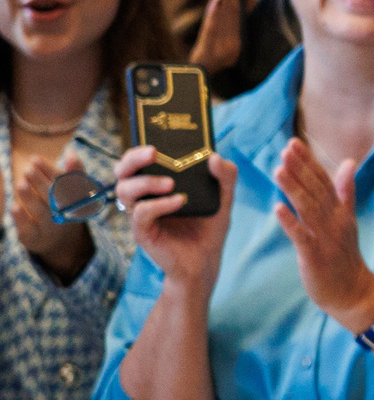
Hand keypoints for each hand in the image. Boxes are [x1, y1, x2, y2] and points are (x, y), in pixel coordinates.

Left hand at [12, 147, 93, 281]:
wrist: (58, 240)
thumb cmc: (62, 207)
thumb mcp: (71, 191)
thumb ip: (73, 173)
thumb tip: (70, 152)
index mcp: (76, 202)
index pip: (66, 185)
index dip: (50, 171)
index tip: (35, 159)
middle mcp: (65, 216)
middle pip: (54, 199)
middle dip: (41, 183)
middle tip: (28, 170)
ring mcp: (50, 228)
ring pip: (42, 213)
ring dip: (31, 199)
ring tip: (21, 184)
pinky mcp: (35, 239)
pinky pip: (29, 230)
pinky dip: (22, 219)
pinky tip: (15, 207)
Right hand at [116, 144, 235, 295]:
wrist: (206, 262)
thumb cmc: (209, 227)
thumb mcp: (223, 198)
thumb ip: (225, 177)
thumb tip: (216, 156)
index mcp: (157, 183)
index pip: (140, 159)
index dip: (141, 146)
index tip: (157, 138)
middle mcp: (144, 196)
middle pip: (123, 170)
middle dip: (133, 158)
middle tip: (154, 152)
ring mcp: (140, 213)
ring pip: (124, 190)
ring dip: (146, 182)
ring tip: (170, 183)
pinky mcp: (142, 231)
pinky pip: (140, 213)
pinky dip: (158, 205)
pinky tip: (178, 201)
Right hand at [189, 0, 242, 72]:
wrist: (205, 70)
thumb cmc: (216, 61)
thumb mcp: (232, 50)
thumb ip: (233, 41)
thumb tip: (238, 38)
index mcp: (225, 24)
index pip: (230, 2)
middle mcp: (217, 21)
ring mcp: (213, 25)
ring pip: (218, 4)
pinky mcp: (208, 33)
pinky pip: (213, 19)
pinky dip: (216, 8)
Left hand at [273, 137, 373, 327]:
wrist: (354, 292)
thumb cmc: (345, 256)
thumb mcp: (347, 219)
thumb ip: (346, 190)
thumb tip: (349, 162)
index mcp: (340, 211)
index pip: (324, 181)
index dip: (309, 162)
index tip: (294, 143)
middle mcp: (334, 221)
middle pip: (316, 191)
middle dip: (300, 169)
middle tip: (285, 149)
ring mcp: (325, 238)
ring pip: (308, 209)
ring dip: (293, 189)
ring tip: (279, 170)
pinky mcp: (315, 256)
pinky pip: (301, 236)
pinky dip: (290, 222)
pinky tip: (277, 208)